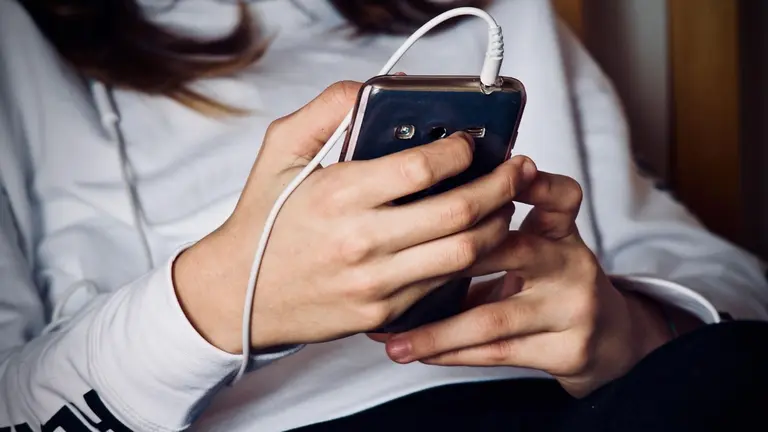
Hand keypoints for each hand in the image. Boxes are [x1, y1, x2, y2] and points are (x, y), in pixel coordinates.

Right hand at [172, 81, 537, 352]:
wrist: (239, 295)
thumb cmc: (264, 220)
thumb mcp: (280, 151)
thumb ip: (326, 110)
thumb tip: (374, 90)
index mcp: (339, 195)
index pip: (423, 168)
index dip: (461, 149)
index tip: (473, 140)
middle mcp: (362, 242)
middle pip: (459, 212)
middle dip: (501, 185)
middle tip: (517, 169)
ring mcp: (376, 283)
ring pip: (464, 253)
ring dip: (497, 225)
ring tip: (505, 204)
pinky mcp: (384, 314)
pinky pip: (444, 285)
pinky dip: (469, 259)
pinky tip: (475, 240)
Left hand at [380, 169, 673, 396]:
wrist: (607, 338)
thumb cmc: (553, 284)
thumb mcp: (539, 244)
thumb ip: (494, 229)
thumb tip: (416, 220)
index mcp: (560, 231)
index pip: (559, 196)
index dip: (533, 183)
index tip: (503, 171)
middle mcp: (570, 264)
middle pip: (513, 251)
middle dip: (449, 261)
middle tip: (398, 268)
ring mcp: (572, 309)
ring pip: (493, 318)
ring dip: (436, 331)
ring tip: (394, 339)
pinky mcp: (567, 350)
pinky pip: (497, 353)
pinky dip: (452, 353)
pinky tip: (420, 352)